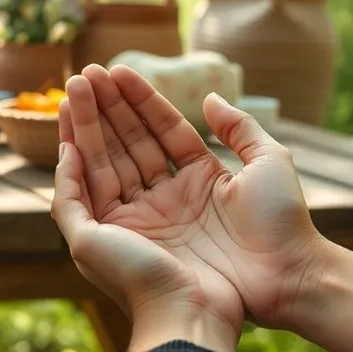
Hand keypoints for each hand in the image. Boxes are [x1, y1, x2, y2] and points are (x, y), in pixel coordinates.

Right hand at [63, 64, 352, 351]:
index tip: (118, 71)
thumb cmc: (282, 226)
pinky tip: (69, 144)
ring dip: (86, 127)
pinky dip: (74, 174)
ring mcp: (144, 219)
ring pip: (105, 164)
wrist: (283, 280)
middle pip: (128, 144)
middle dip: (104, 108)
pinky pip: (87, 201)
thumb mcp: (268, 163)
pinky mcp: (121, 240)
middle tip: (85, 74)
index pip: (161, 130)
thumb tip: (209, 97)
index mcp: (198, 180)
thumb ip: (239, 127)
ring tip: (73, 92)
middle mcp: (167, 199)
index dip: (140, 100)